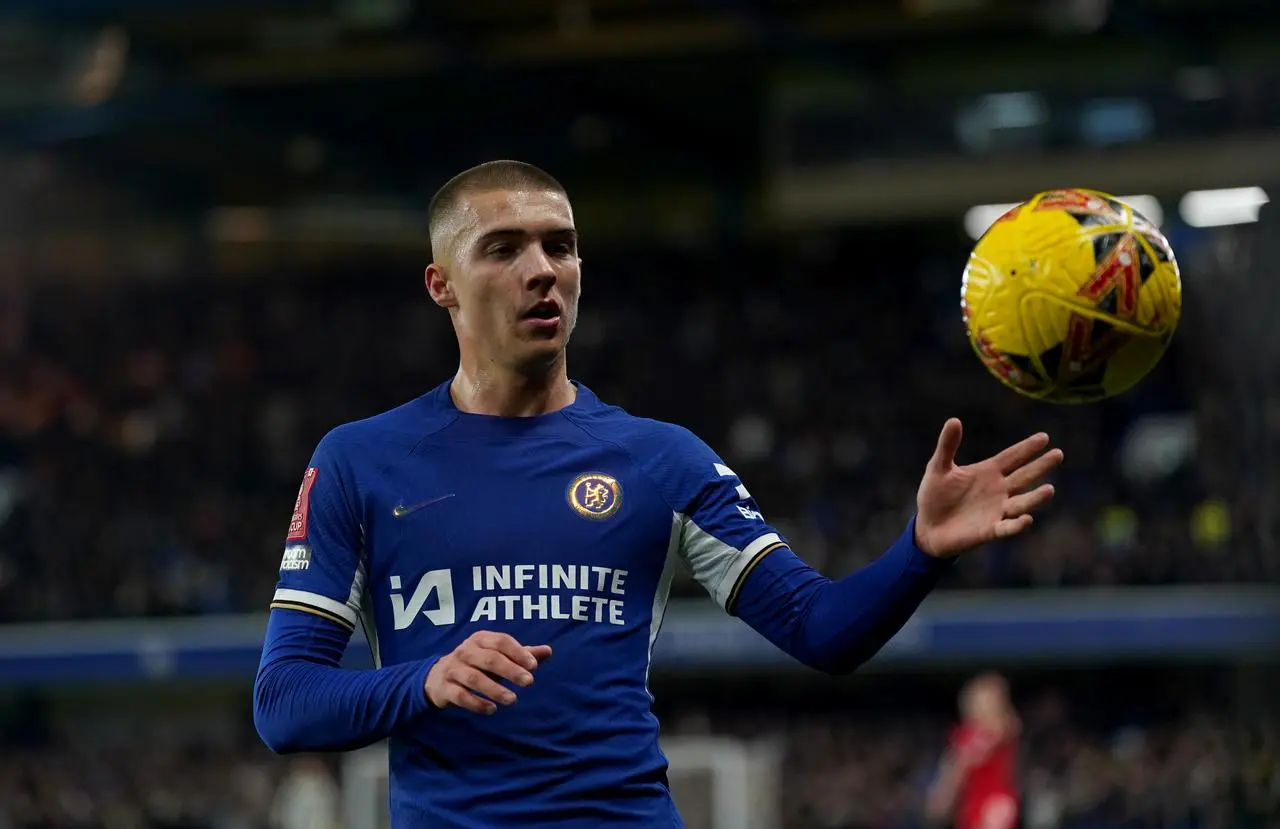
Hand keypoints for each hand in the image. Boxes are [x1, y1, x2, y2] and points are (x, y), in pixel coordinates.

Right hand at [425, 631, 552, 714]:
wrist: (436, 677)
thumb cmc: (476, 664)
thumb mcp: (496, 655)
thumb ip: (521, 654)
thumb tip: (548, 651)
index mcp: (480, 639)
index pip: (501, 641)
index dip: (518, 652)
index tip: (534, 666)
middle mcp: (465, 651)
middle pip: (489, 658)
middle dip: (510, 670)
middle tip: (529, 683)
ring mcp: (453, 669)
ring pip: (474, 678)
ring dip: (494, 690)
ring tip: (512, 700)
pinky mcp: (444, 688)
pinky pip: (460, 696)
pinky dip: (476, 703)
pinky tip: (491, 710)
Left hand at [915, 418, 1062, 557]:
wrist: (927, 527)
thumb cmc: (934, 496)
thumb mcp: (938, 468)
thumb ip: (947, 446)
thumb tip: (953, 420)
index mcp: (988, 472)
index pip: (1012, 457)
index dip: (1027, 448)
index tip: (1044, 437)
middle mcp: (997, 490)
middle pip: (1024, 476)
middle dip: (1041, 466)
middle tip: (1058, 454)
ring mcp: (996, 510)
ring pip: (1021, 503)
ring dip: (1035, 497)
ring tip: (1050, 489)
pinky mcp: (990, 530)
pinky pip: (1007, 527)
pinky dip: (1017, 525)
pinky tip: (1026, 519)